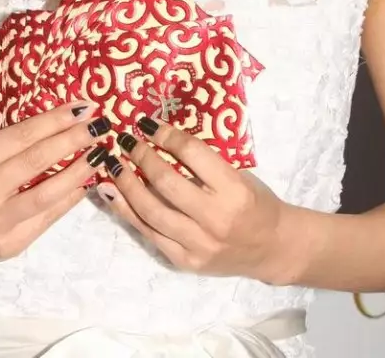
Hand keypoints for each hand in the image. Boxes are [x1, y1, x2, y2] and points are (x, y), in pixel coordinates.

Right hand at [0, 101, 109, 264]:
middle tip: (100, 125)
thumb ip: (11, 144)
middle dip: (72, 140)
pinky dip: (71, 197)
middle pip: (36, 161)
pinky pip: (49, 217)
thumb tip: (63, 121)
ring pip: (47, 193)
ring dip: (79, 171)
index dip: (54, 120)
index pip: (20, 137)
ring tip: (99, 154)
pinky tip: (87, 182)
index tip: (82, 107)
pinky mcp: (12, 245)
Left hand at [96, 118, 288, 281]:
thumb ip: (205, 162)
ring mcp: (198, 244)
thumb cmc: (255, 201)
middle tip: (125, 140)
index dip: (166, 135)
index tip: (146, 123)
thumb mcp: (238, 174)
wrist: (273, 248)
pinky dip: (126, 212)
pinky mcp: (186, 261)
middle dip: (141, 157)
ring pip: (151, 211)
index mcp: (234, 190)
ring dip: (126, 184)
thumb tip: (159, 136)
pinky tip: (111, 193)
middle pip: (167, 183)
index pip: (192, 154)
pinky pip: (149, 234)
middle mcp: (215, 218)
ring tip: (112, 164)